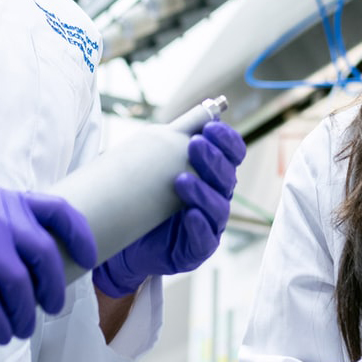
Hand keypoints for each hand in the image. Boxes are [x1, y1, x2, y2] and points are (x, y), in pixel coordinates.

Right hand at [0, 186, 97, 343]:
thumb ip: (5, 225)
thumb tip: (42, 260)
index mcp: (5, 198)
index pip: (58, 210)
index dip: (80, 236)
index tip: (90, 259)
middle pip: (44, 253)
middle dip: (54, 287)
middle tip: (52, 309)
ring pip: (18, 284)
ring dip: (26, 314)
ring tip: (23, 329)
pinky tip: (0, 335)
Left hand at [93, 120, 245, 297]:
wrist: (128, 239)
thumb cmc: (147, 198)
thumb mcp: (159, 165)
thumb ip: (177, 143)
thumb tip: (201, 111)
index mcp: (214, 174)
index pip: (233, 154)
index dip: (227, 140)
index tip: (211, 126)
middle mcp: (218, 197)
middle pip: (227, 177)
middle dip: (213, 160)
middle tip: (194, 145)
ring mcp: (210, 224)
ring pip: (218, 207)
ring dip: (203, 192)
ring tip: (182, 181)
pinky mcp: (198, 249)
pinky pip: (205, 238)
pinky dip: (199, 225)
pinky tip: (189, 214)